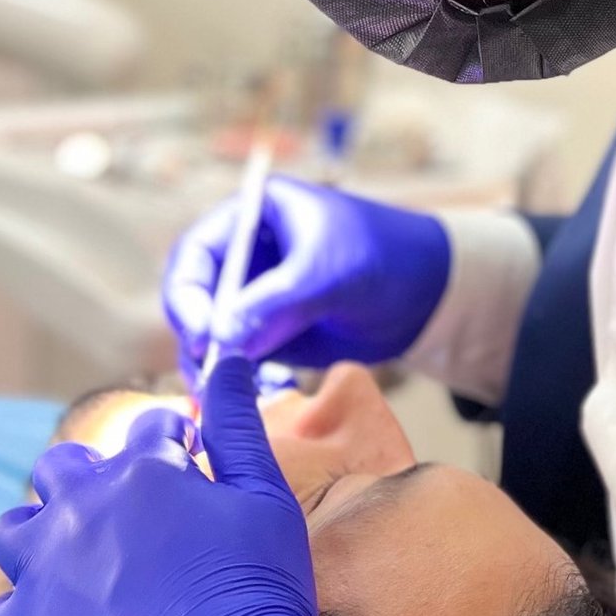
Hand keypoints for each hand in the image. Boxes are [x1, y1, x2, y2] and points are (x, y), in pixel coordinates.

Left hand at [0, 356, 319, 615]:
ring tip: (84, 568)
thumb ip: (240, 425)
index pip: (149, 432)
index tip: (189, 468)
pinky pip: (0, 609)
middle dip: (94, 480)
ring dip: (45, 537)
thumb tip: (231, 359)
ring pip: (15, 530)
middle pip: (62, 469)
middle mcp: (79, 510)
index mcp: (144, 472)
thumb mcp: (267, 501)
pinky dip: (26, 611)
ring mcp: (40, 573)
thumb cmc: (258, 598)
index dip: (174, 447)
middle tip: (133, 521)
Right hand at [162, 176, 450, 385]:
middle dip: (196, 335)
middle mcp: (244, 255)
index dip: (187, 295)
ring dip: (210, 365)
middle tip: (208, 374)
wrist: (427, 293)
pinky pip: (235, 357)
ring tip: (221, 396)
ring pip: (210, 333)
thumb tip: (220, 338)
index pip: (195, 253)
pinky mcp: (268, 332)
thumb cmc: (383, 258)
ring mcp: (254, 295)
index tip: (202, 334)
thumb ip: (276, 302)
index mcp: (253, 217)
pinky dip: (232, 379)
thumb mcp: (329, 273)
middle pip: (193, 297)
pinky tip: (245, 398)